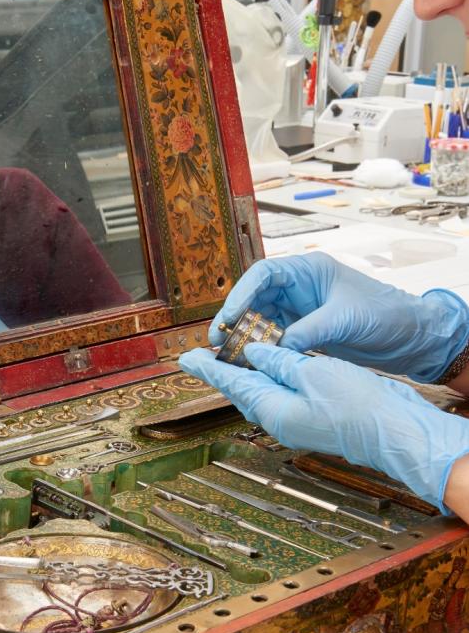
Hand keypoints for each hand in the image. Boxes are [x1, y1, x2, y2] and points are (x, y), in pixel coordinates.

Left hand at [179, 344, 468, 512]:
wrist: (394, 432)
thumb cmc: (356, 404)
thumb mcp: (312, 373)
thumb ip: (278, 361)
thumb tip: (253, 352)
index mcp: (272, 410)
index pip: (231, 383)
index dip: (208, 368)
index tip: (185, 358)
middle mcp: (277, 421)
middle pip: (240, 391)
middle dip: (221, 373)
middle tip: (201, 356)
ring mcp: (293, 424)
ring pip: (258, 395)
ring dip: (243, 376)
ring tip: (228, 359)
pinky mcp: (308, 420)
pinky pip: (277, 398)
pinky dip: (267, 381)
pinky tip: (267, 370)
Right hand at [210, 252, 468, 382]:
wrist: (413, 338)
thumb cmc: (387, 314)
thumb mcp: (346, 319)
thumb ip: (308, 330)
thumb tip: (274, 347)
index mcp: (308, 271)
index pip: (264, 274)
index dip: (241, 293)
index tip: (229, 316)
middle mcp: (299, 288)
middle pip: (255, 297)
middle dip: (235, 317)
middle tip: (218, 339)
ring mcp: (300, 310)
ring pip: (261, 319)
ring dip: (245, 335)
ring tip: (229, 354)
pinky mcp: (305, 331)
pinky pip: (274, 337)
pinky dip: (262, 348)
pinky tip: (250, 361)